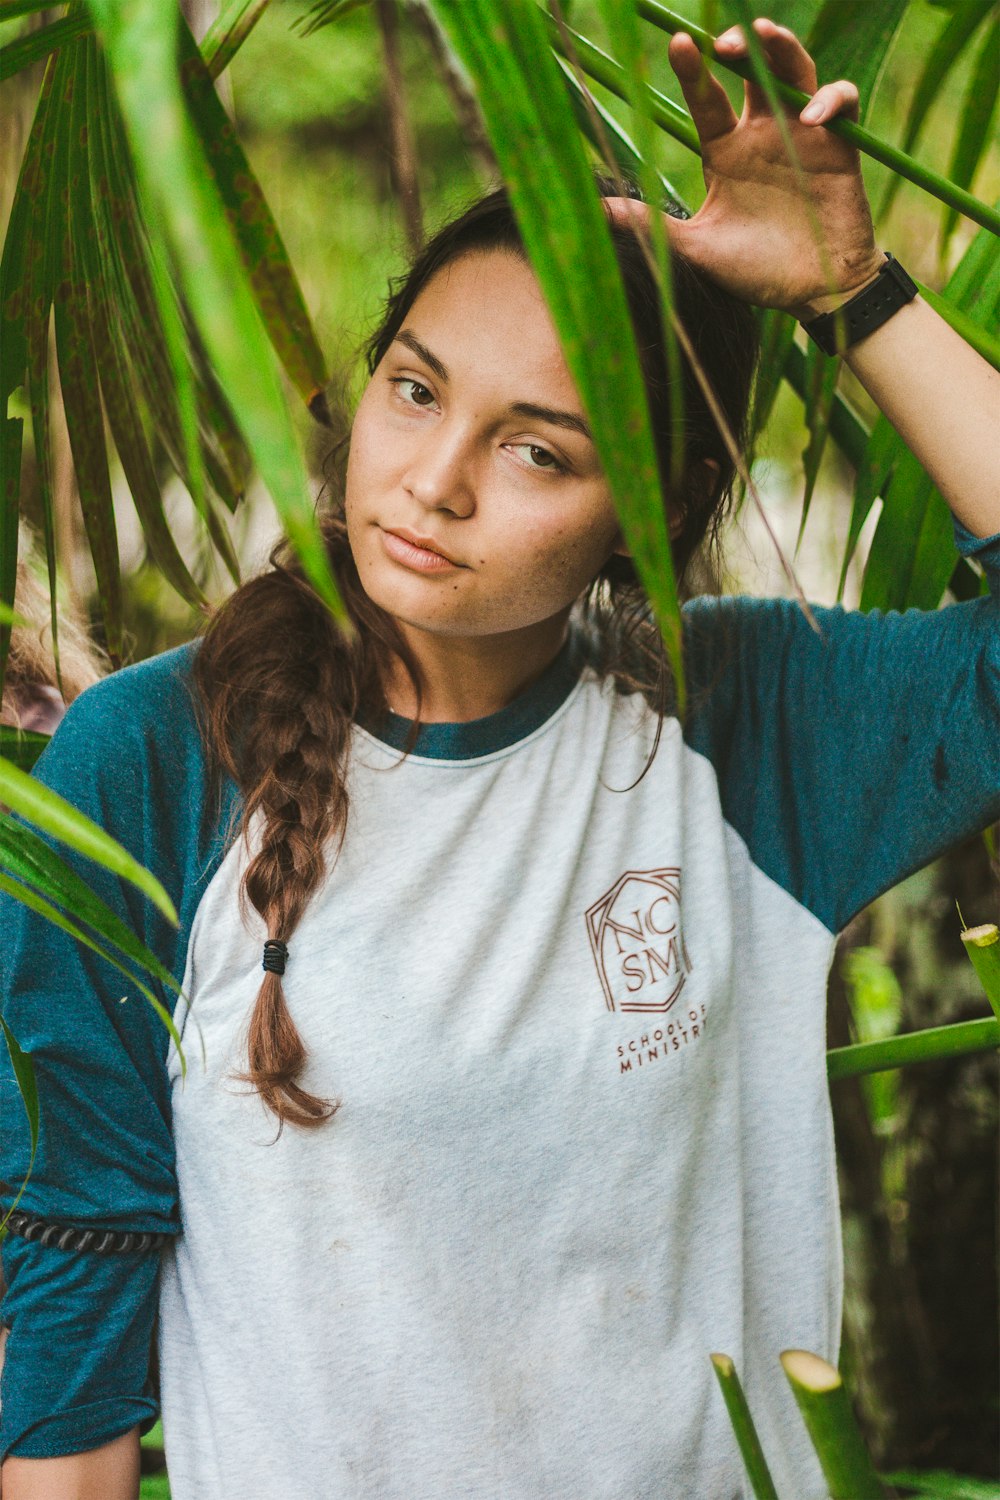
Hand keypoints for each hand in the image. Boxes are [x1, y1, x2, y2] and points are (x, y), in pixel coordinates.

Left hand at [607, 18, 882, 319]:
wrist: (810, 295)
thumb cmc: (754, 271)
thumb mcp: (696, 248)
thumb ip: (650, 226)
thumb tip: (593, 211)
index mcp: (725, 151)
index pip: (706, 97)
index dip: (693, 69)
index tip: (678, 44)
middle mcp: (761, 134)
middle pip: (752, 69)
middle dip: (742, 44)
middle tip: (724, 44)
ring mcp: (801, 135)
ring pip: (796, 70)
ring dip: (783, 49)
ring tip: (765, 39)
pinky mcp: (838, 146)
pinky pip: (842, 101)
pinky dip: (830, 99)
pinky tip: (811, 119)